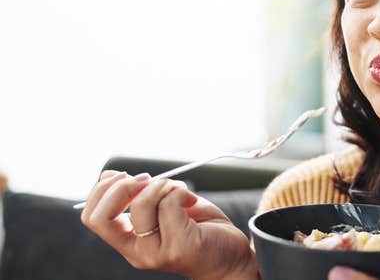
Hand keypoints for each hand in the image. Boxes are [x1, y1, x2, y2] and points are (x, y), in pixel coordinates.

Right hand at [80, 170, 258, 279]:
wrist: (232, 258)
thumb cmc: (199, 230)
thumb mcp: (163, 210)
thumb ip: (139, 196)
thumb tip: (109, 175)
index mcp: (129, 242)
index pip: (93, 219)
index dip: (102, 191)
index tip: (126, 176)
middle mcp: (137, 252)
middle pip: (102, 217)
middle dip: (121, 187)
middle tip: (146, 179)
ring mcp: (157, 253)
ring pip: (143, 203)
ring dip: (163, 185)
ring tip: (179, 191)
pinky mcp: (179, 246)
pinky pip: (170, 204)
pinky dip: (182, 192)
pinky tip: (192, 202)